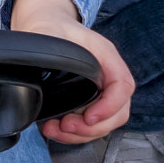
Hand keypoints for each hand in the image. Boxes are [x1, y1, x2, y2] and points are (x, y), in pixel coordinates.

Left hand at [9, 0, 133, 143]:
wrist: (47, 27)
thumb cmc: (52, 28)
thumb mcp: (49, 33)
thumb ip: (50, 49)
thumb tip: (40, 70)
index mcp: (106, 56)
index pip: (123, 85)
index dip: (109, 106)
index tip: (89, 117)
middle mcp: (108, 75)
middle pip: (119, 112)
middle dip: (93, 127)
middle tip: (66, 126)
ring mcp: (100, 91)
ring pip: (105, 124)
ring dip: (82, 134)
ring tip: (56, 129)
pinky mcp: (89, 102)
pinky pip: (91, 126)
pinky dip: (75, 134)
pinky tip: (55, 129)